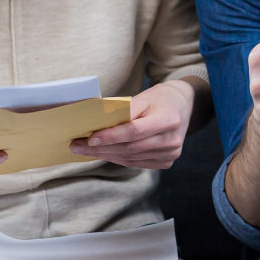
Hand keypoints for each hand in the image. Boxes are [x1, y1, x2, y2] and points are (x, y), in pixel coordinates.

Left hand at [71, 79, 194, 169]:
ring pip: (130, 158)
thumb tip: (96, 123)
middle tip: (76, 146)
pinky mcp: (166, 162)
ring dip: (105, 154)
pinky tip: (103, 153)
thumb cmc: (160, 98)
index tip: (89, 138)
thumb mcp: (143, 97)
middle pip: (129, 147)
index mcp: (168, 120)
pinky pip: (135, 162)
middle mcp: (171, 140)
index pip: (134, 132)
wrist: (183, 105)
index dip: (110, 136)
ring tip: (84, 150)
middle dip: (100, 148)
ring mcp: (170, 154)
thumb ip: (123, 111)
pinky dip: (117, 158)